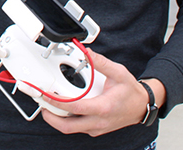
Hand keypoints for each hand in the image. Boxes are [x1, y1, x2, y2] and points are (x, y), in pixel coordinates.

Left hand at [40, 50, 162, 136]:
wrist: (142, 106)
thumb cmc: (131, 92)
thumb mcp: (119, 72)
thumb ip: (101, 62)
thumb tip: (86, 52)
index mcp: (103, 107)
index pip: (73, 107)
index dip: (56, 101)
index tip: (44, 94)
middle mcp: (98, 121)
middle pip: (67, 126)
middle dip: (50, 117)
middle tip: (41, 103)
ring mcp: (96, 128)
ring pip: (70, 129)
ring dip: (56, 119)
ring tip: (48, 105)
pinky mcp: (95, 129)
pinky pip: (77, 128)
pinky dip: (66, 120)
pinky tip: (62, 108)